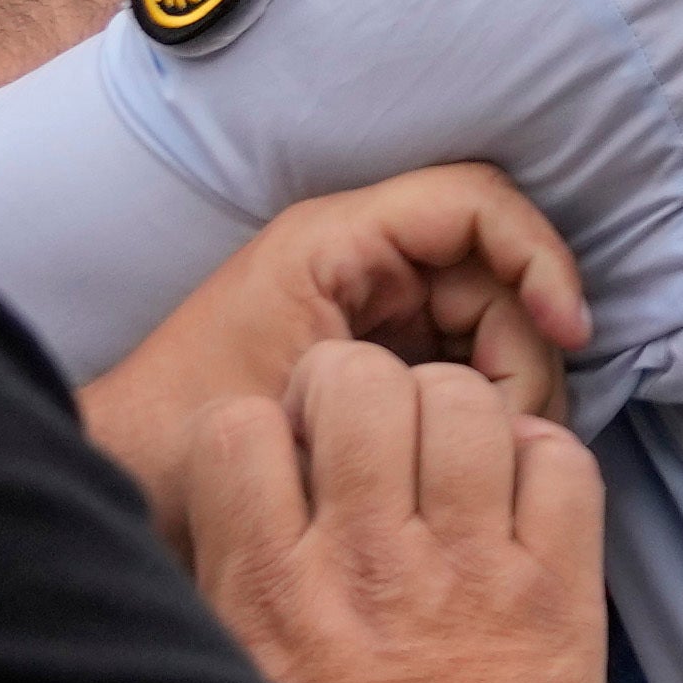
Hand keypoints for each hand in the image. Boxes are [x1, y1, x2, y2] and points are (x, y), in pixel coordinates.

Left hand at [81, 166, 597, 532]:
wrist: (117, 475)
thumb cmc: (182, 438)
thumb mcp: (298, 412)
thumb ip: (404, 401)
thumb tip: (527, 420)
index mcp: (334, 244)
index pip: (476, 206)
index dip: (538, 259)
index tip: (566, 334)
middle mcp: (361, 259)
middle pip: (497, 272)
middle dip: (525, 347)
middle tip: (519, 434)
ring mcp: (372, 303)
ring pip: (490, 321)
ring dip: (508, 384)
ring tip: (492, 460)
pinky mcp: (377, 349)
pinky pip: (462, 358)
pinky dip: (483, 403)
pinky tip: (468, 460)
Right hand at [184, 339, 607, 682]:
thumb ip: (220, 590)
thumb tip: (216, 506)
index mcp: (263, 591)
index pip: (237, 426)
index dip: (267, 427)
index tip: (294, 458)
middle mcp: (362, 565)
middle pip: (359, 381)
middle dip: (363, 391)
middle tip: (378, 440)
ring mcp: (467, 572)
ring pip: (463, 400)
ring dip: (457, 416)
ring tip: (454, 467)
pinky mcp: (557, 595)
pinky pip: (563, 461)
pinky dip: (546, 460)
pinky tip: (521, 502)